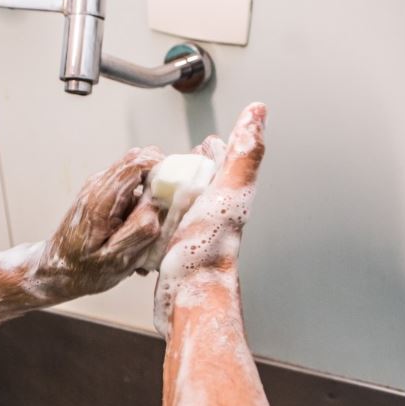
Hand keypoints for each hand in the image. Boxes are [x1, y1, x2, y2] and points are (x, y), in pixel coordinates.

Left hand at [34, 146, 163, 300]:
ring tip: (151, 232)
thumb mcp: (116, 258)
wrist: (57, 271)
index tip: (179, 187)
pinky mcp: (104, 196)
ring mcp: (100, 188)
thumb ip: (138, 231)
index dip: (163, 167)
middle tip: (170, 209)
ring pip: (138, 175)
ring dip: (153, 197)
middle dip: (162, 179)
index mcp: (101, 198)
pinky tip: (138, 236)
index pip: (136, 162)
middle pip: (139, 160)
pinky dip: (142, 207)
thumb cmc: (84, 269)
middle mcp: (99, 185)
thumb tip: (158, 208)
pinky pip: (131, 190)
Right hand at [153, 103, 267, 336]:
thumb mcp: (228, 189)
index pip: (224, 161)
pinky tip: (146, 218)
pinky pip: (165, 226)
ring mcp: (193, 232)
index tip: (208, 138)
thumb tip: (259, 111)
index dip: (217, 148)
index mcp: (226, 194)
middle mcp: (213, 212)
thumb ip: (244, 152)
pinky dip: (155, 217)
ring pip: (184, 203)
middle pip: (204, 181)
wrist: (191, 294)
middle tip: (181, 158)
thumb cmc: (209, 247)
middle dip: (193, 167)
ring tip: (159, 184)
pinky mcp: (174, 249)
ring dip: (172, 191)